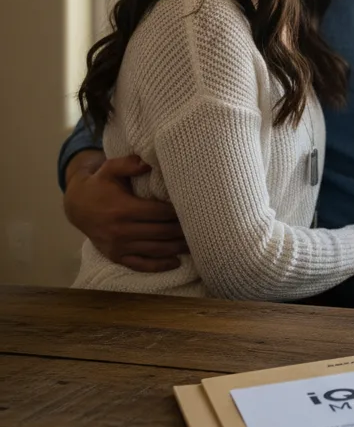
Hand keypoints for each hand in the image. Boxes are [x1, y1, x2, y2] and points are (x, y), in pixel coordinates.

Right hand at [64, 154, 187, 272]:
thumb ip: (128, 164)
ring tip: (197, 244)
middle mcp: (121, 230)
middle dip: (183, 230)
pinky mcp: (116, 256)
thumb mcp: (109, 169)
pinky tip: (176, 262)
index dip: (178, 212)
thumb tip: (149, 161)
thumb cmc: (100, 185)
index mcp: (123, 209)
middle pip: (161, 232)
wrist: (77, 206)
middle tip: (203, 228)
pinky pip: (140, 264)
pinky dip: (159, 265)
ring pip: (155, 249)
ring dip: (177, 248)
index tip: (195, 210)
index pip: (159, 213)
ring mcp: (118, 246)